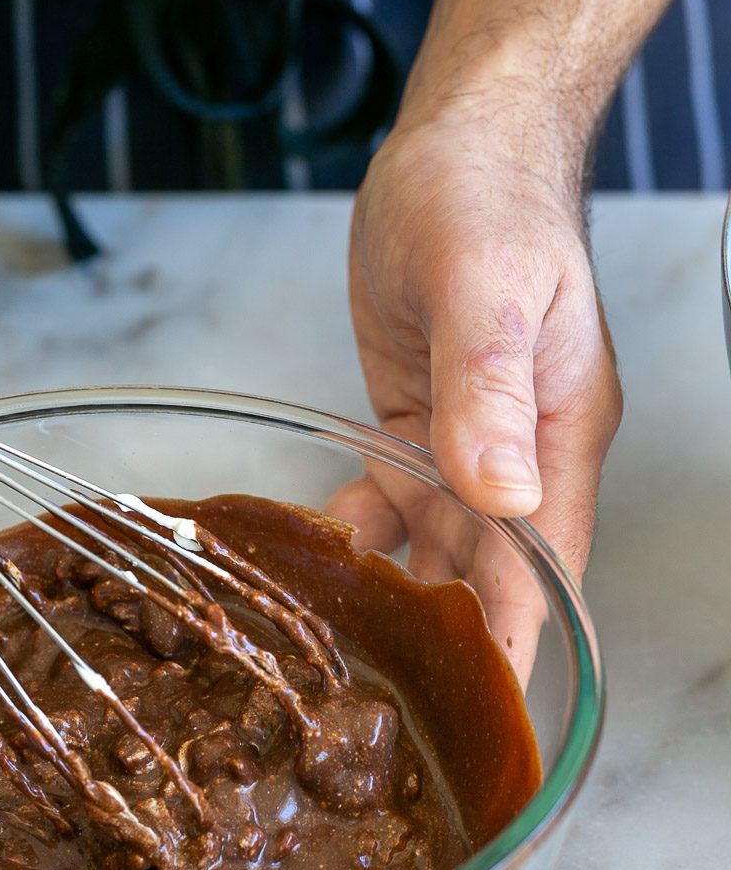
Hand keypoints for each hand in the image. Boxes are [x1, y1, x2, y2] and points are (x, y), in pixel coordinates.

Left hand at [335, 101, 622, 678]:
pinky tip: (312, 564)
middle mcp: (516, 454)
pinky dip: (354, 533)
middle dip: (451, 645)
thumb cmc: (488, 199)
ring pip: (432, 547)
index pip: (544, 567)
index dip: (518, 642)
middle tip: (395, 722)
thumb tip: (503, 494)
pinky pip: (386, 498)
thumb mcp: (487, 287)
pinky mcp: (415, 423)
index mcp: (557, 436)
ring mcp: (465, 443)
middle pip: (487, 573)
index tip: (492, 722)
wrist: (456, 147)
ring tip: (342, 667)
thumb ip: (491, 391)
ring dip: (395, 599)